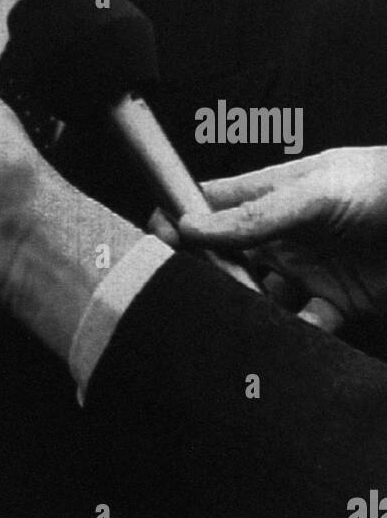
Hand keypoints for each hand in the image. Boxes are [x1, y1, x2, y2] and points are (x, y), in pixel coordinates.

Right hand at [176, 147, 386, 324]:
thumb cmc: (382, 185)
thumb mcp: (315, 191)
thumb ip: (256, 214)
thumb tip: (193, 225)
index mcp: (272, 194)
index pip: (213, 202)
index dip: (180, 215)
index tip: (153, 237)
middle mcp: (284, 233)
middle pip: (230, 257)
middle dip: (213, 276)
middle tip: (204, 289)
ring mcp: (309, 269)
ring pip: (262, 297)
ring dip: (255, 309)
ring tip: (257, 311)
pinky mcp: (338, 304)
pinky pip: (306, 326)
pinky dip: (301, 333)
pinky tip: (306, 326)